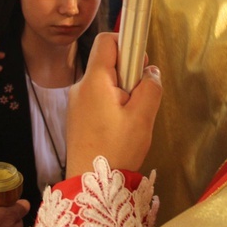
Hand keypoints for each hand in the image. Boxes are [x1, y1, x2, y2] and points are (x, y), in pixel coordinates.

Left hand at [66, 33, 161, 177]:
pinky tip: (121, 128)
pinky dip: (112, 105)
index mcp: (94, 80)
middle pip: (107, 62)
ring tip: (131, 118)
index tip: (141, 62)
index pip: (107, 40)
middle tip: (140, 98)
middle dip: (129, 73)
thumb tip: (150, 71)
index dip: (127, 42)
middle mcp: (81, 87)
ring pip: (104, 82)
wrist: (91, 186)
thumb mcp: (143, 116)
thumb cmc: (117, 150)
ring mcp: (76, 103)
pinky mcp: (77, 118)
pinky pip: (98, 99)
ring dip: (122, 92)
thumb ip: (151, 87)